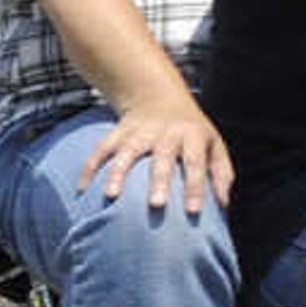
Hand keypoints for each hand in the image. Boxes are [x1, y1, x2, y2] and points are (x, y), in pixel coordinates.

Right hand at [79, 102, 235, 216]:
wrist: (157, 94)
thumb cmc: (191, 130)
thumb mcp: (214, 143)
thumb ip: (221, 173)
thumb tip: (223, 205)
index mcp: (192, 135)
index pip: (196, 163)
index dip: (196, 187)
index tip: (193, 212)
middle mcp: (166, 132)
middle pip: (162, 158)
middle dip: (159, 181)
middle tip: (157, 205)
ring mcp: (140, 131)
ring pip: (127, 152)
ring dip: (119, 173)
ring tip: (111, 196)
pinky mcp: (119, 132)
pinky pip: (102, 149)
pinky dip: (90, 167)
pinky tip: (82, 188)